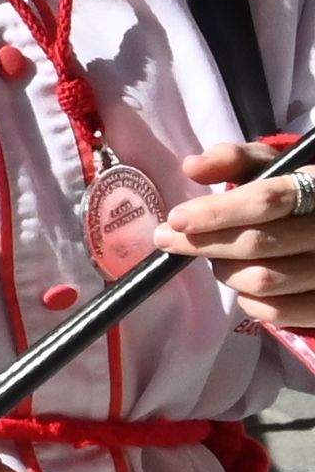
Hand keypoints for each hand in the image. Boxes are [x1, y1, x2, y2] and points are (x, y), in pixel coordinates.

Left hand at [167, 140, 314, 333]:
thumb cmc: (286, 191)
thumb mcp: (266, 166)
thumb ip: (231, 160)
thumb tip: (192, 167)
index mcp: (313, 188)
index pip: (265, 201)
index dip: (217, 212)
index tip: (177, 219)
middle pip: (256, 245)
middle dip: (204, 244)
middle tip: (170, 240)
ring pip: (262, 281)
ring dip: (225, 271)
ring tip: (215, 258)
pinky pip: (277, 312)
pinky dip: (248, 300)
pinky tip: (241, 282)